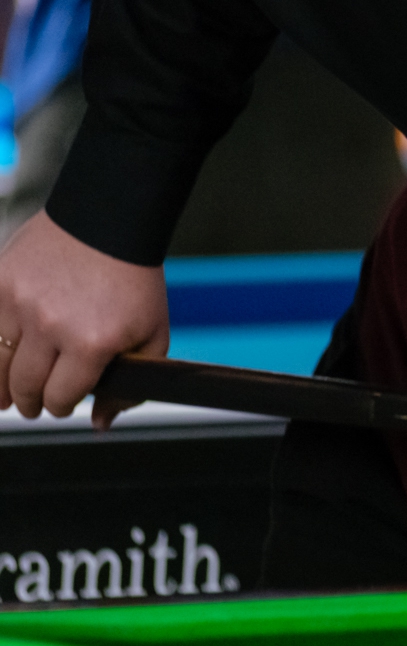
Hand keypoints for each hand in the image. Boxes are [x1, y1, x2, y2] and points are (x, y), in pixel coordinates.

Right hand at [0, 211, 167, 423]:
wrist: (107, 221)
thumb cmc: (133, 280)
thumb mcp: (152, 334)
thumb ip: (130, 384)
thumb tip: (99, 423)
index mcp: (92, 343)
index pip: (62, 397)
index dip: (61, 406)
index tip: (61, 405)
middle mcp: (51, 326)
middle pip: (26, 386)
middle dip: (30, 403)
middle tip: (31, 407)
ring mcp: (19, 303)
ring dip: (1, 386)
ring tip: (7, 397)